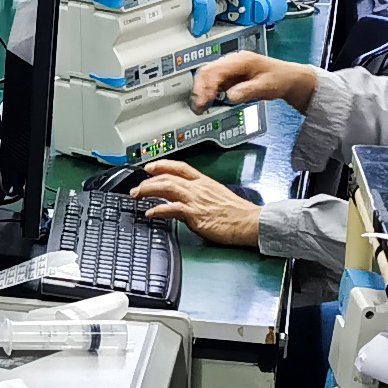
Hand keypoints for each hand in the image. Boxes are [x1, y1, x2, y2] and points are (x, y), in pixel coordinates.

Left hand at [129, 163, 263, 247]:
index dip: (162, 165)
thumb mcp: (219, 197)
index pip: (180, 167)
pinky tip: (150, 212)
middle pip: (168, 176)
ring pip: (166, 188)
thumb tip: (192, 200)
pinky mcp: (195, 214)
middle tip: (136, 186)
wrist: (250, 222)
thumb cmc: (239, 214)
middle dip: (148, 180)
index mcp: (205, 182)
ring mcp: (196, 200)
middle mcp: (198, 188)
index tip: (150, 167)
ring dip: (148, 190)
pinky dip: (159, 209)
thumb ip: (203, 196)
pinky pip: (172, 209)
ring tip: (137, 195)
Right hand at [191, 50, 316, 112]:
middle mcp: (232, 61)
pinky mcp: (229, 76)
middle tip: (199, 107)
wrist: (288, 78)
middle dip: (199, 89)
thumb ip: (248, 91)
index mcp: (241, 60)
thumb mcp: (266, 86)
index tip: (204, 102)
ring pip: (207, 75)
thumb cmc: (279, 79)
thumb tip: (230, 96)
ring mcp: (230, 68)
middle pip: (207, 71)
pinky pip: (213, 81)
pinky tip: (208, 102)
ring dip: (201, 90)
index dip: (206, 86)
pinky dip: (207, 91)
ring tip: (201, 106)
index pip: (215, 70)